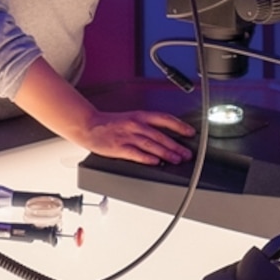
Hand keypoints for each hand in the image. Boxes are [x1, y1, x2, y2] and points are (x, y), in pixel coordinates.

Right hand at [77, 108, 193, 163]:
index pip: (164, 119)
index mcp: (140, 116)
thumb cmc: (110, 123)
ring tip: (176, 160)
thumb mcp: (131, 118)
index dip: (179, 126)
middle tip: (187, 153)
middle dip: (176, 145)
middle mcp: (135, 124)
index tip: (190, 132)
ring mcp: (127, 136)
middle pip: (160, 135)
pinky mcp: (119, 147)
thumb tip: (165, 135)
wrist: (89, 125)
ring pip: (151, 145)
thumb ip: (147, 125)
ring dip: (166, 153)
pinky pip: (136, 154)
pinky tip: (156, 163)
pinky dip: (147, 159)